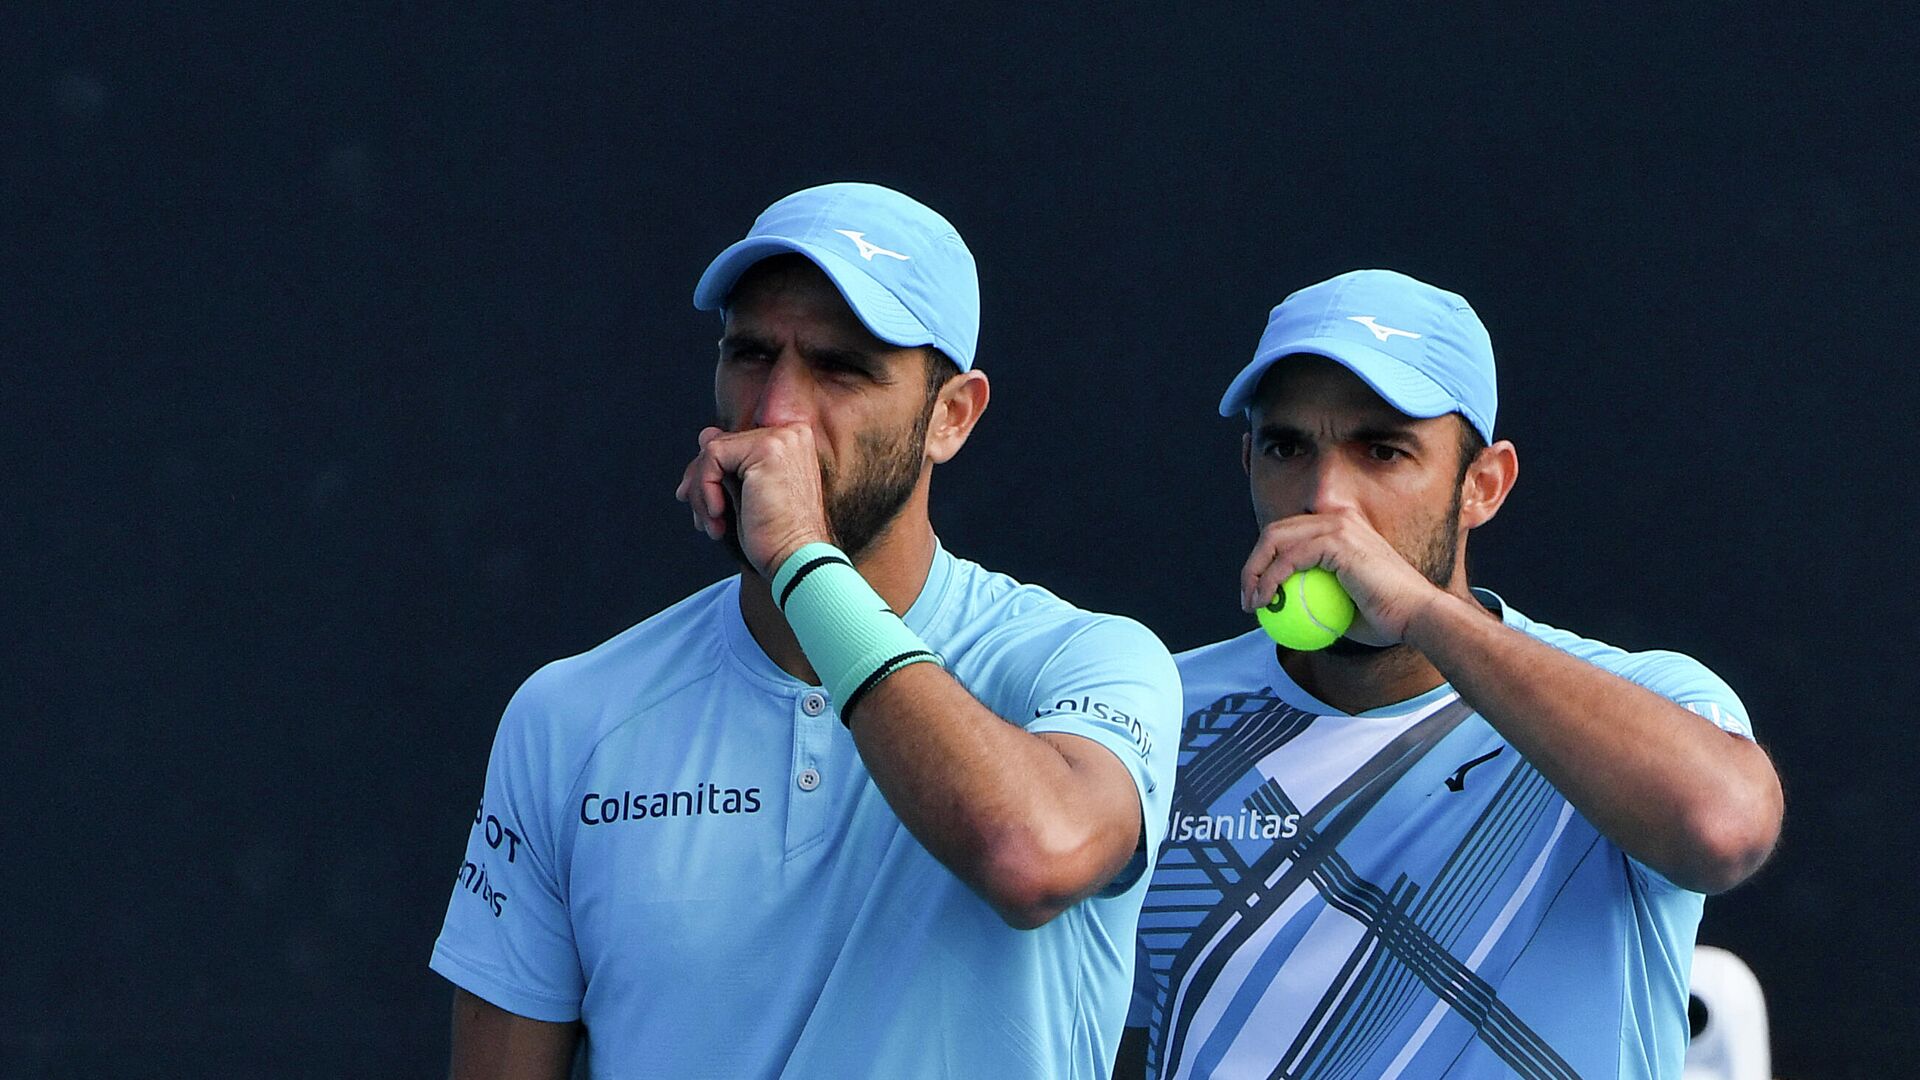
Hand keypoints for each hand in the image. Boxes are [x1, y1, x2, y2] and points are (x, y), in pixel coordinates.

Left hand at [674, 423, 832, 577]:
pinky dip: (705, 489)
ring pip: (712, 450)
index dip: (710, 474)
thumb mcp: (746, 494)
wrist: (797, 561)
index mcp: (791, 443)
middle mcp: (791, 433)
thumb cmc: (775, 537)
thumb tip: (705, 433)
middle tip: (700, 519)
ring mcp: (782, 438)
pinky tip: (718, 515)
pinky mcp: (767, 448)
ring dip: (701, 492)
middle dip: (701, 483)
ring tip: (713, 524)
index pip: (734, 443)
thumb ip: (729, 464)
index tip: (705, 506)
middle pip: (720, 444)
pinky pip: (712, 456)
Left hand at [1238, 507, 1445, 644]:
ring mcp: (1338, 525)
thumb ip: (1317, 596)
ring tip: (1251, 603)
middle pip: (1276, 531)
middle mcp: (1338, 518)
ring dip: (1254, 572)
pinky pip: (1289, 558)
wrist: (1416, 615)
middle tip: (1247, 599)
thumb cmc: (1386, 618)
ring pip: (1275, 539)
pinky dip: (1270, 580)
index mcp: (1341, 528)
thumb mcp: (1342, 605)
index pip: (1290, 534)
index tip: (1258, 594)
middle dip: (1253, 563)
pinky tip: (1263, 602)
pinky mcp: (1338, 540)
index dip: (1266, 559)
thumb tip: (1285, 609)